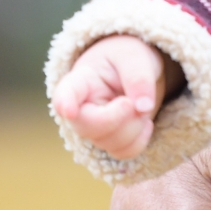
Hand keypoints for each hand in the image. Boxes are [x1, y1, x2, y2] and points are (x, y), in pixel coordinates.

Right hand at [52, 34, 165, 159]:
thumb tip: (143, 108)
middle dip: (116, 119)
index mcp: (83, 80)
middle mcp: (83, 107)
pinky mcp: (111, 139)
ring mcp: (96, 126)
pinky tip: (145, 123)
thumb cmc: (129, 57)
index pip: (66, 93)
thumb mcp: (136, 57)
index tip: (69, 110)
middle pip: (86, 126)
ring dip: (134, 127)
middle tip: (134, 103)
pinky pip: (122, 153)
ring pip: (108, 142)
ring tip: (141, 105)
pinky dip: (139, 141)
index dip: (65, 103)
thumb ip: (139, 78)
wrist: (136, 68)